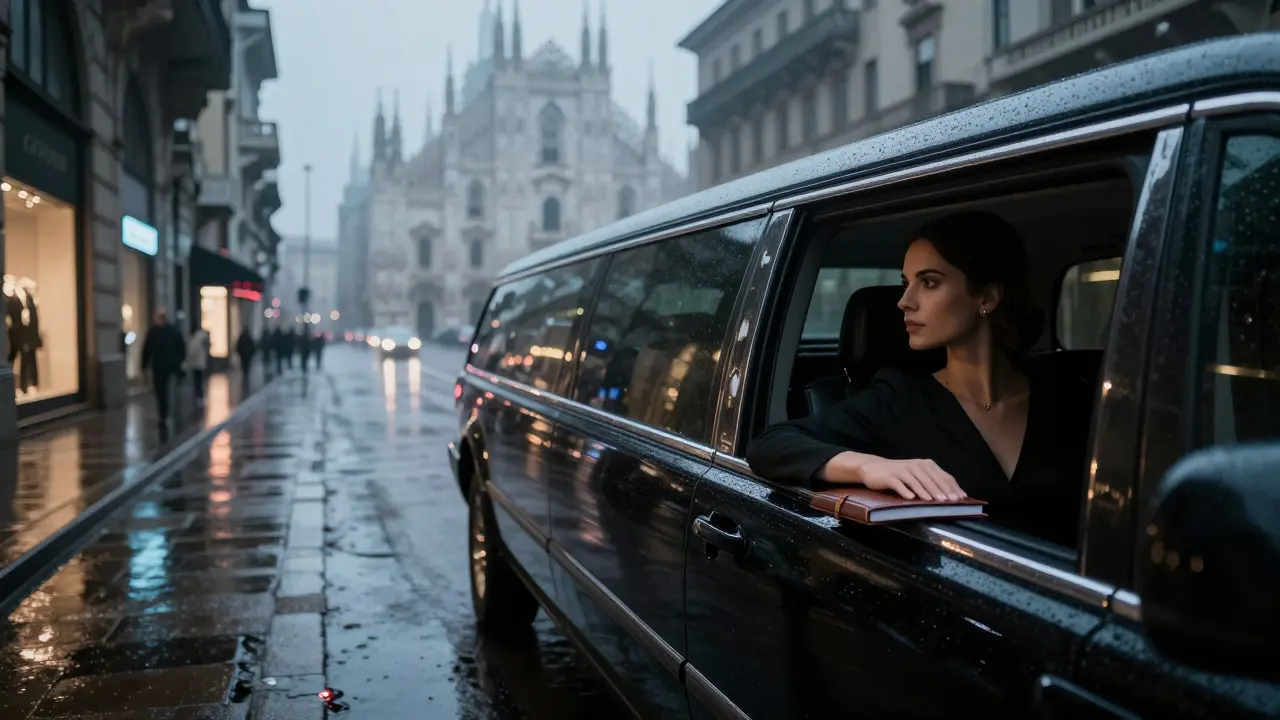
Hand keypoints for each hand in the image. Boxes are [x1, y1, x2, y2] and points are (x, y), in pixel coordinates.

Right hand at [827, 452, 965, 501]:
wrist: (873, 468)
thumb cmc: (899, 474)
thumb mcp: (917, 475)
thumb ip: (931, 482)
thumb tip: (950, 495)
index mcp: (926, 465)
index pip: (943, 476)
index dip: (952, 487)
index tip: (961, 498)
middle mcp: (916, 465)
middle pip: (932, 479)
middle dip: (942, 491)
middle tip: (950, 502)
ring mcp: (903, 470)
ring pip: (917, 481)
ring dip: (926, 491)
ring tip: (934, 501)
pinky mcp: (890, 476)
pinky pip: (899, 484)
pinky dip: (905, 491)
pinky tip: (911, 498)